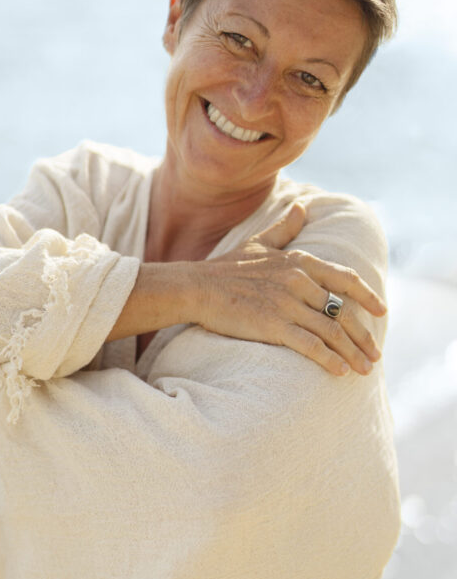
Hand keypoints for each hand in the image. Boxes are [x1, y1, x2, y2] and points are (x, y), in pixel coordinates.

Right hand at [194, 203, 385, 375]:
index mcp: (299, 261)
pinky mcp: (273, 326)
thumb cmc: (226, 267)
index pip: (345, 279)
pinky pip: (310, 346)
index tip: (381, 311)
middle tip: (375, 354)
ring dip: (352, 353)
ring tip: (363, 369)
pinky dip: (329, 359)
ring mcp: (287, 304)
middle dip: (363, 336)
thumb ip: (285, 228)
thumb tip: (302, 207)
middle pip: (343, 312)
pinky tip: (340, 371)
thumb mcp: (259, 243)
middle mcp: (299, 281)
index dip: (367, 296)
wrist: (197, 287)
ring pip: (331, 332)